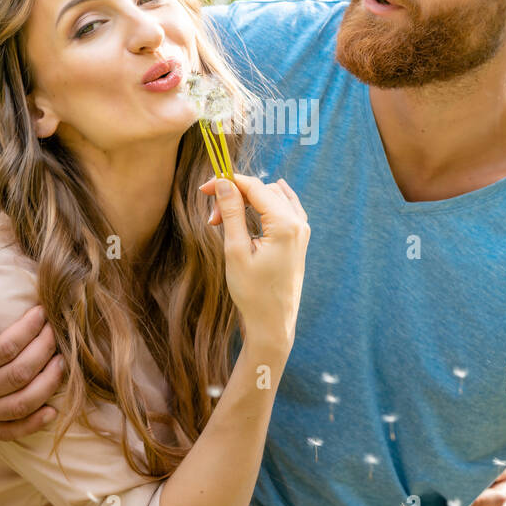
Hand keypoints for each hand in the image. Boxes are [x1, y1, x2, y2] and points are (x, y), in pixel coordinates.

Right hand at [0, 292, 65, 439]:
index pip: (5, 349)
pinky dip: (33, 424)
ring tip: (61, 361)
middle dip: (44, 350)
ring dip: (47, 384)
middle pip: (17, 376)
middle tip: (55, 331)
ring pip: (19, 406)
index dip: (29, 330)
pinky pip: (7, 433)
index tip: (41, 313)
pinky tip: (52, 409)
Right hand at [198, 174, 308, 354]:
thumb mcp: (236, 250)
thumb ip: (231, 212)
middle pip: (263, 190)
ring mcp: (302, 231)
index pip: (255, 187)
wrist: (272, 324)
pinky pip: (284, 208)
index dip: (228, 182)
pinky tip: (252, 208)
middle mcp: (299, 223)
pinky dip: (264, 206)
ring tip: (224, 222)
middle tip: (212, 219)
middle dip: (236, 196)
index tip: (203, 188)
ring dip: (248, 202)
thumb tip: (223, 182)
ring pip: (273, 197)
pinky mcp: (299, 239)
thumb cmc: (252, 292)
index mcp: (285, 224)